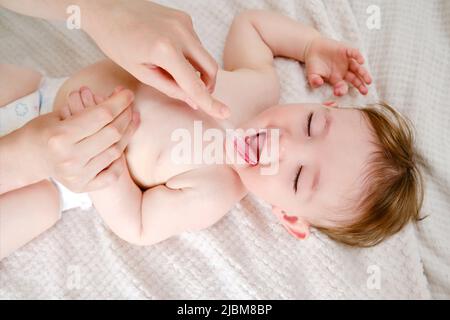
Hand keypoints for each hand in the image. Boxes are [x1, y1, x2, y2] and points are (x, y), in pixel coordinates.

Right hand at [21, 88, 138, 191]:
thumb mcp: (59, 114)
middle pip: (112, 133)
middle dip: (125, 115)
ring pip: (115, 152)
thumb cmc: (44, 130)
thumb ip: (87, 107)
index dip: (119, 102)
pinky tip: (122, 146)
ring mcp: (77, 175)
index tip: (128, 93)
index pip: (101, 115)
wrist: (26, 158)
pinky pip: (112, 174)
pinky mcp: (82, 187)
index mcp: (60, 136)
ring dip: (127, 133)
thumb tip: (118, 94)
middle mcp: (69, 158)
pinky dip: (119, 160)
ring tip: (132, 118)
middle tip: (130, 105)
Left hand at [83, 0, 229, 117]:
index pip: (194, 84)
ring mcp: (185, 23)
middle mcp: (181, 33)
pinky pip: (196, 44)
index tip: (224, 113)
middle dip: (208, 85)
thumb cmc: (116, 40)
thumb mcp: (140, 72)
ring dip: (196, 69)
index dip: (210, 102)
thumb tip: (193, 100)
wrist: (107, 7)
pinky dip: (190, 55)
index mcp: (165, 50)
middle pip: (210, 68)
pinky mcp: (185, 18)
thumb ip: (170, 88)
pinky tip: (170, 54)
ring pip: (204, 56)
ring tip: (171, 70)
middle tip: (195, 95)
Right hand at [304, 37, 371, 95]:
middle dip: (360, 85)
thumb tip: (318, 83)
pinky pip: (354, 54)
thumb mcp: (312, 74)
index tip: (338, 93)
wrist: (313, 49)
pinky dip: (358, 57)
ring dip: (363, 74)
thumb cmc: (313, 64)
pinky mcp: (346, 51)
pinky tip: (361, 62)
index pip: (342, 86)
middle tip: (365, 92)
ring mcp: (346, 61)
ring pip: (357, 68)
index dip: (341, 90)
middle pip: (354, 79)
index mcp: (336, 78)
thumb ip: (314, 80)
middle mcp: (343, 71)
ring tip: (368, 81)